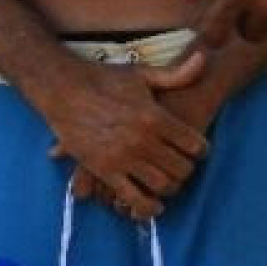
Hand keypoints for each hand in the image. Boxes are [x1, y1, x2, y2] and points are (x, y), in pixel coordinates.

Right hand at [44, 56, 208, 218]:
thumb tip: (204, 58)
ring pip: (162, 185)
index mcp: (155, 117)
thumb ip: (175, 74)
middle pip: (182, 168)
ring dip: (170, 188)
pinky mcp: (104, 170)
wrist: (61, 88)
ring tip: (167, 183)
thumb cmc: (102, 79)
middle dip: (186, 170)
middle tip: (182, 167)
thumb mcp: (141, 74)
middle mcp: (142, 140)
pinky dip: (147, 207)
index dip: (201, 150)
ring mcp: (123, 157)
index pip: (195, 145)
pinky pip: (132, 198)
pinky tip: (154, 205)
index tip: (196, 150)